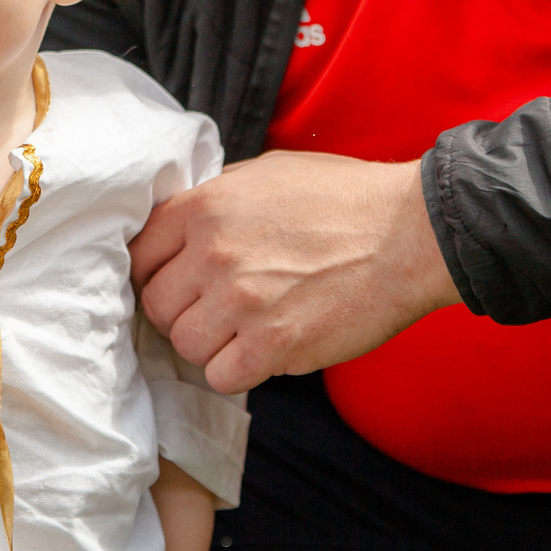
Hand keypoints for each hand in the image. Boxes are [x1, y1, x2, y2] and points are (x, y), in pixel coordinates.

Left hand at [131, 151, 457, 392]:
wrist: (411, 233)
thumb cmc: (345, 199)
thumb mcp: (268, 173)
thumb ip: (216, 198)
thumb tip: (180, 224)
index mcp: (206, 206)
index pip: (139, 255)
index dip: (157, 273)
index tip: (180, 282)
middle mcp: (214, 253)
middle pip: (158, 306)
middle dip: (184, 312)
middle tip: (220, 310)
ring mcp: (242, 302)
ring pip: (186, 346)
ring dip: (213, 345)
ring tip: (248, 329)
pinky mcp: (274, 345)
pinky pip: (221, 377)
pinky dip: (238, 372)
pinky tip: (265, 351)